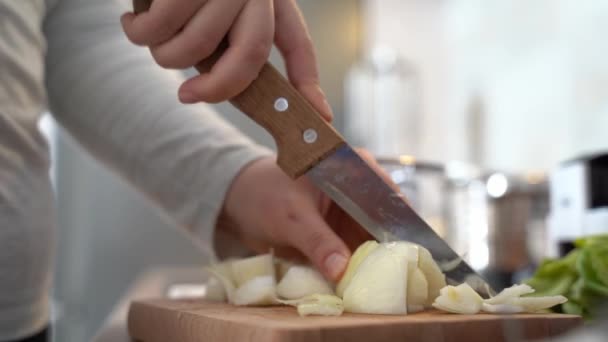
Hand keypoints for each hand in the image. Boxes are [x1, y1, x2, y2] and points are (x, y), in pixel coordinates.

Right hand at [121, 0, 332, 120]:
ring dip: (166, 56)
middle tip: (189, 96)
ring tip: (150, 38)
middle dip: (218, 88)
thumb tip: (227, 88)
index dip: (308, 83)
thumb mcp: (216, 8)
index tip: (319, 115)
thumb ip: (230, 41)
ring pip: (198, 45)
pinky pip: (161, 25)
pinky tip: (131, 21)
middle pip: (250, 55)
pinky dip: (139, 33)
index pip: (296, 42)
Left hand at [218, 151, 392, 281]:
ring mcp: (353, 214)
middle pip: (386, 219)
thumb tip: (341, 269)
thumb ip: (316, 241)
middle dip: (392, 247)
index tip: (408, 247)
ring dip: (378, 261)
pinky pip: (360, 252)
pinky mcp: (343, 234)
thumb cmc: (265, 196)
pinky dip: (361, 267)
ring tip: (386, 283)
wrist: (242, 204)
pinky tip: (365, 283)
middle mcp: (359, 189)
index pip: (385, 193)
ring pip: (376, 239)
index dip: (399, 219)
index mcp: (351, 167)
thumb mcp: (291, 217)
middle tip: (399, 274)